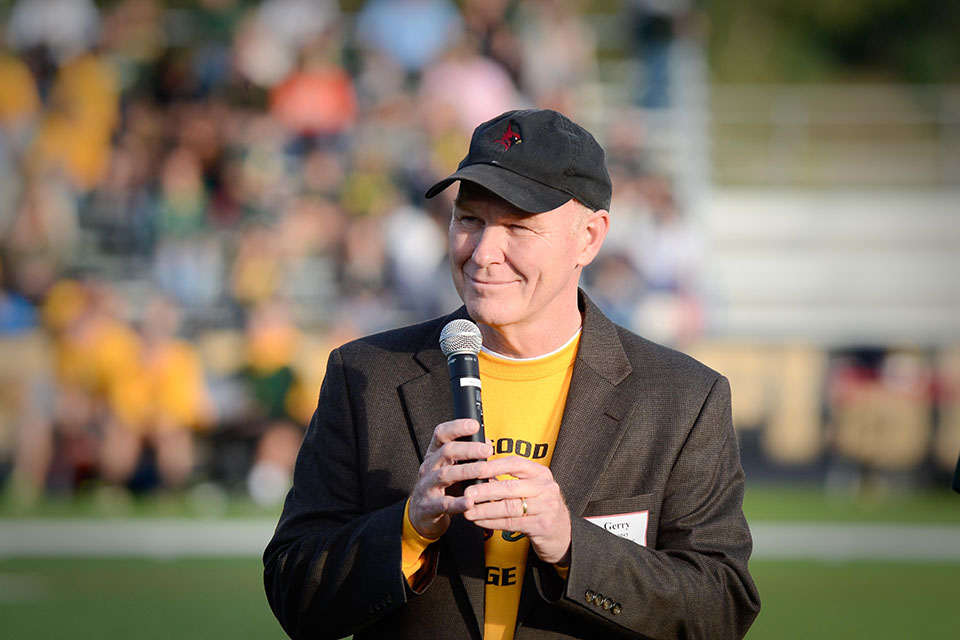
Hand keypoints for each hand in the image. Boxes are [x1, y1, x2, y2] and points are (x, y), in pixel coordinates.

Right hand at [408, 419, 493, 539]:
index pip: (442, 434)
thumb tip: (488, 443)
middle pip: (446, 451)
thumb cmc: (441, 487)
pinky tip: (470, 501)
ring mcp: (427, 486)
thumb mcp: (452, 467)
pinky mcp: (430, 506)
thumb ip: (468, 455)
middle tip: (487, 450)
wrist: (421, 514)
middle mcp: (429, 467)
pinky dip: (458, 502)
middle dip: (468, 449)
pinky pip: (444, 503)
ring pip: (445, 475)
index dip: (457, 427)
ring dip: (466, 471)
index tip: (474, 425)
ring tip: (483, 470)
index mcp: (435, 454)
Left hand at [462, 456, 571, 564]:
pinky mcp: (543, 525)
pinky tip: (480, 521)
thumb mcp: (530, 488)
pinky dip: (493, 522)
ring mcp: (547, 507)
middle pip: (510, 487)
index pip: (515, 463)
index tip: (474, 468)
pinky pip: (512, 523)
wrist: (562, 534)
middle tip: (467, 493)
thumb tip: (479, 470)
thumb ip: (507, 479)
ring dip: (485, 509)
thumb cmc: (540, 507)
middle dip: (485, 490)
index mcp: (541, 473)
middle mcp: (546, 487)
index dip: (493, 466)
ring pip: (510, 507)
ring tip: (469, 511)